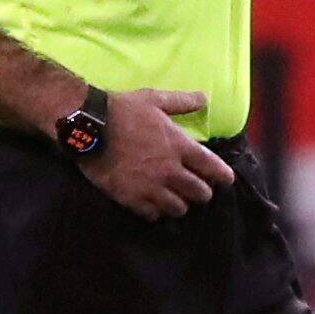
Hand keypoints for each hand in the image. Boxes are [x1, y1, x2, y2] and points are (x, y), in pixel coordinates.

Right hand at [84, 85, 235, 220]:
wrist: (89, 127)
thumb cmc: (123, 110)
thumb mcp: (154, 99)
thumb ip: (182, 101)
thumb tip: (205, 98)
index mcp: (180, 146)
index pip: (213, 168)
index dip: (223, 176)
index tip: (226, 179)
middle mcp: (170, 171)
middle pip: (200, 194)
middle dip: (202, 192)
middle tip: (197, 188)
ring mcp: (151, 187)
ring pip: (178, 209)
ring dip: (180, 204)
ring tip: (176, 199)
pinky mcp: (131, 199)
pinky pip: (152, 215)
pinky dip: (156, 212)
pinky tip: (153, 205)